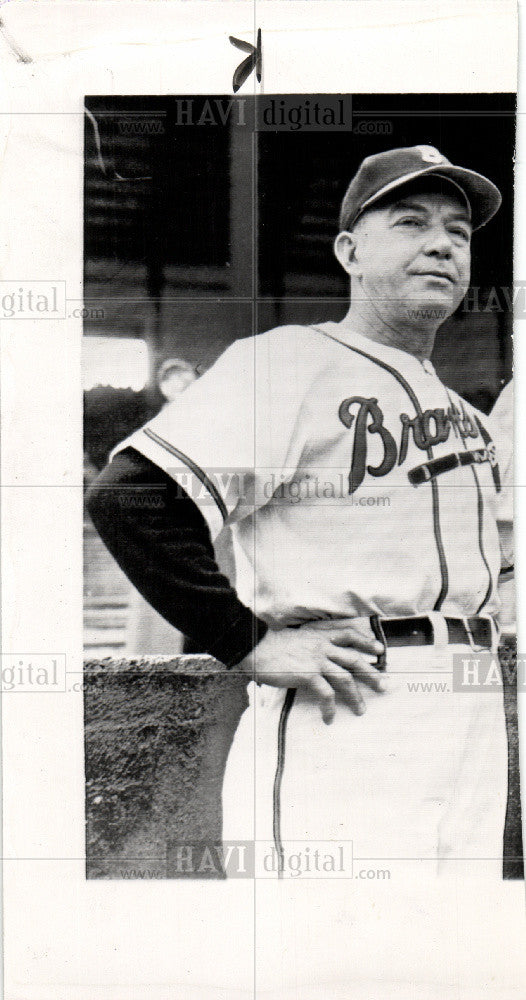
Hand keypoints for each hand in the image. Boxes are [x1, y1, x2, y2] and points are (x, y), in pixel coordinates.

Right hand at [237, 618, 385, 723]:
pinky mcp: (308, 674)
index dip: (366, 642)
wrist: (255, 647)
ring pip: (346, 679)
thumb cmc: (272, 645)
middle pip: (354, 659)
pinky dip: (330, 708)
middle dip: (372, 673)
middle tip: (384, 686)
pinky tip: (330, 718)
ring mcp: (317, 660)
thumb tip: (318, 659)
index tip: (379, 650)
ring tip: (361, 710)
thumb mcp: (297, 639)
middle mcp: (322, 646)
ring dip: (356, 696)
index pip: (349, 635)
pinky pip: (326, 694)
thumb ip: (311, 646)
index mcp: (320, 636)